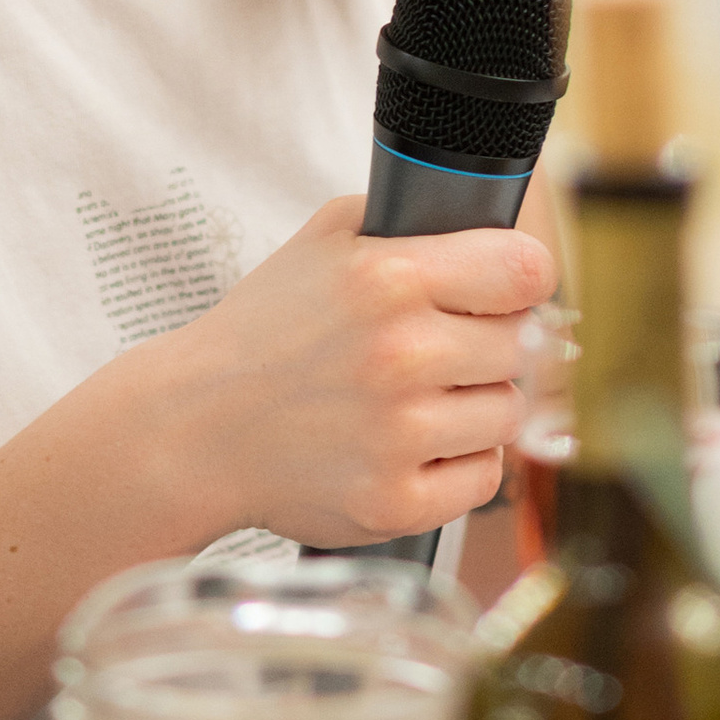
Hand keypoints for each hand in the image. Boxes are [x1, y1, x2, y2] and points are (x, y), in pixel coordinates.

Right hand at [141, 192, 553, 550]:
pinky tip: (413, 447)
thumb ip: (406, 218)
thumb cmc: (262, 333)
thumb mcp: (323, 241)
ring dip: (476, 407)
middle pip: (523, 344)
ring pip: (508, 413)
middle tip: (442, 351)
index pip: (527, 270)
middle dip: (489, 345)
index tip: (506, 291)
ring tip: (419, 401)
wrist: (193, 428)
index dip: (522, 278)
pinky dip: (459, 465)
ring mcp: (399, 435)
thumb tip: (488, 222)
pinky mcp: (395, 501)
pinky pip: (485, 478)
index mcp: (389, 279)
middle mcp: (401, 354)